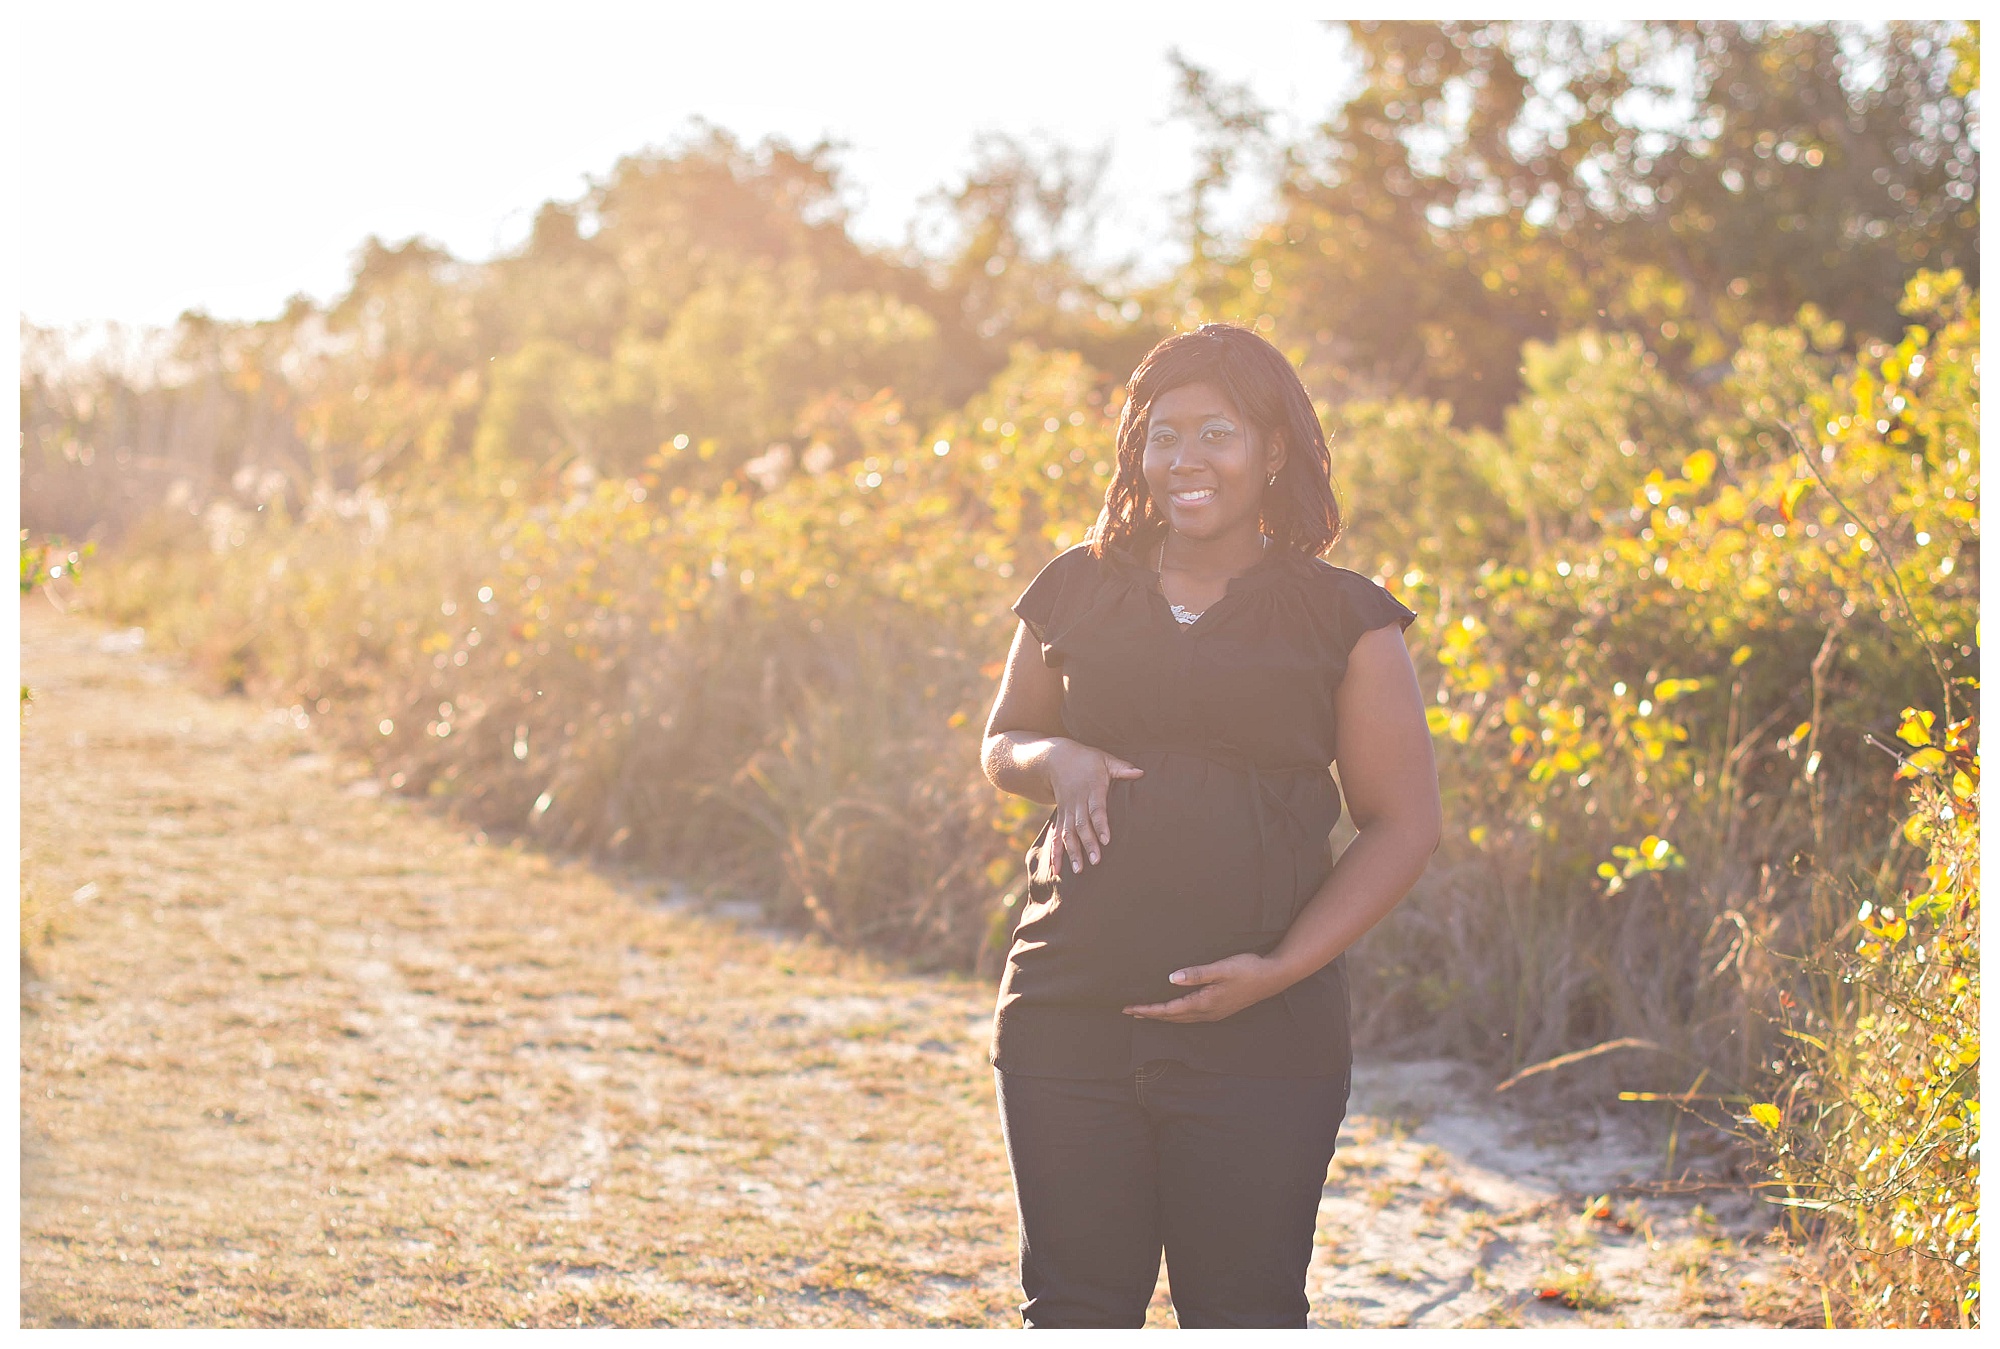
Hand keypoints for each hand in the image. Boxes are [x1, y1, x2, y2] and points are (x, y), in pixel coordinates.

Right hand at [1044, 741, 1143, 872]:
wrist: (1056, 759)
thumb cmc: (1087, 760)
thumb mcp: (1105, 759)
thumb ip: (1122, 768)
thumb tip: (1141, 772)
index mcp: (1091, 789)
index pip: (1096, 810)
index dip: (1101, 825)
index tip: (1106, 840)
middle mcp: (1077, 802)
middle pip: (1082, 826)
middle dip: (1088, 844)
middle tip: (1095, 861)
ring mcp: (1067, 811)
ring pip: (1068, 834)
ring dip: (1072, 852)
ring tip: (1078, 870)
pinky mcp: (1060, 817)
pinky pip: (1056, 836)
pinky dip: (1056, 853)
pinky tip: (1057, 870)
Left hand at [1122, 953, 1289, 1022]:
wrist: (1272, 977)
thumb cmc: (1247, 969)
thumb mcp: (1220, 968)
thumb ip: (1196, 974)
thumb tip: (1171, 979)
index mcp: (1204, 1003)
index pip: (1169, 1009)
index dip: (1148, 1009)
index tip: (1129, 1008)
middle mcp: (1207, 1013)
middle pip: (1172, 1018)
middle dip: (1151, 1014)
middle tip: (1130, 1011)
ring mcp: (1214, 1014)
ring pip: (1181, 1019)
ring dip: (1163, 1016)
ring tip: (1147, 1013)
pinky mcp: (1220, 1010)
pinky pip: (1191, 1017)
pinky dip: (1176, 1015)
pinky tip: (1175, 1011)